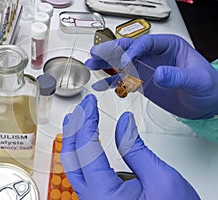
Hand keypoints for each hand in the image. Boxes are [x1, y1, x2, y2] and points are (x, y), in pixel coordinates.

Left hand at [61, 94, 199, 199]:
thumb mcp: (161, 179)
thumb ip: (137, 149)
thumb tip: (124, 122)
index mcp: (104, 196)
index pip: (86, 149)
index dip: (86, 122)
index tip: (90, 105)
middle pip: (72, 158)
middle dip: (74, 128)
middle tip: (81, 108)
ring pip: (74, 166)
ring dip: (74, 139)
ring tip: (77, 120)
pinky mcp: (100, 199)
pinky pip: (83, 173)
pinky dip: (82, 152)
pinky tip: (86, 142)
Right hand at [85, 34, 217, 118]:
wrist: (206, 104)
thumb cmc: (208, 87)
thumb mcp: (197, 80)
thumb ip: (178, 76)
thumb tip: (159, 73)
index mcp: (169, 46)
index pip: (146, 43)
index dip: (133, 50)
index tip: (125, 61)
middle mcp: (154, 55)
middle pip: (128, 49)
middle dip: (111, 50)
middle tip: (97, 52)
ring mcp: (146, 69)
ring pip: (122, 63)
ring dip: (106, 63)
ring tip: (92, 64)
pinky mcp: (142, 82)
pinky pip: (123, 80)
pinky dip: (111, 82)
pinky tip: (100, 84)